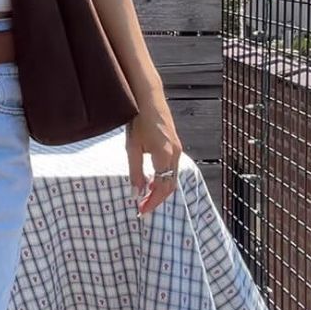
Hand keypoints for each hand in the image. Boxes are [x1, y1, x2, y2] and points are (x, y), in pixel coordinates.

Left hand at [127, 101, 182, 217]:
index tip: (141, 210)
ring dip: (160, 190)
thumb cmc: (138, 120)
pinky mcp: (176, 146)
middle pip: (170, 185)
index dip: (152, 201)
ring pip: (172, 178)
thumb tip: (136, 192)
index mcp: (164, 155)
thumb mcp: (132, 147)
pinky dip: (163, 179)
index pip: (161, 187)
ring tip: (145, 196)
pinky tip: (152, 180)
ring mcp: (177, 149)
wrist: (149, 99)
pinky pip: (172, 169)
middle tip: (143, 207)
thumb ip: (135, 171)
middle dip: (157, 199)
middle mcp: (175, 154)